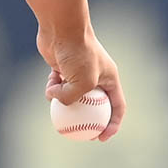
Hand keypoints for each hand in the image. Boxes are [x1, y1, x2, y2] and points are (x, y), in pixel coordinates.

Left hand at [37, 25, 125, 140]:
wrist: (64, 29)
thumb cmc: (79, 54)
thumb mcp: (81, 82)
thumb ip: (72, 99)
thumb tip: (58, 102)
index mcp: (110, 78)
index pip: (117, 106)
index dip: (112, 125)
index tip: (101, 138)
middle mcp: (97, 76)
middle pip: (95, 105)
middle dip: (87, 122)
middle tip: (79, 135)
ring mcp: (80, 72)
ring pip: (73, 96)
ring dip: (64, 100)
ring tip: (57, 101)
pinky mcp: (64, 69)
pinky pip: (59, 86)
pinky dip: (53, 87)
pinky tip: (50, 81)